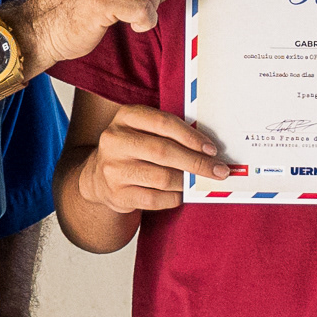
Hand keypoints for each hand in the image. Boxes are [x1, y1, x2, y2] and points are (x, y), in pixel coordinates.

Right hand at [78, 103, 228, 213]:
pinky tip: (180, 194)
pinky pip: (154, 199)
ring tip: (199, 182)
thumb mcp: (142, 129)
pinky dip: (173, 197)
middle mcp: (114, 141)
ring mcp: (113, 169)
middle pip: (164, 152)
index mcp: (125, 117)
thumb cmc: (132, 149)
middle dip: (196, 162)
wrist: (98, 177)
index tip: (211, 148)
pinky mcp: (117, 195)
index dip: (191, 136)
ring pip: (162, 177)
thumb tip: (208, 147)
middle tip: (218, 170)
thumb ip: (169, 131)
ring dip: (186, 181)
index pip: (163, 123)